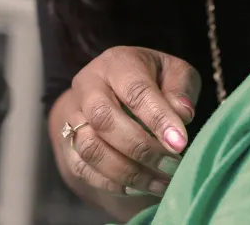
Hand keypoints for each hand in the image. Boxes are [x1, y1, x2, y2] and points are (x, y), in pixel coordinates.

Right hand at [59, 46, 199, 198]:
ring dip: (127, 172)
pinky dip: (112, 184)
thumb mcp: (175, 73)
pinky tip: (140, 187)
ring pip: (90, 147)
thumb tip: (182, 114)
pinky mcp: (67, 143)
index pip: (135, 89)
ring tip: (160, 183)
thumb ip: (181, 89)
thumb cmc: (154, 81)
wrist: (116, 92)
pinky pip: (82, 169)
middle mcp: (88, 86)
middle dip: (140, 147)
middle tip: (171, 165)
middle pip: (103, 118)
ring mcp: (73, 115)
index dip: (157, 118)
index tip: (180, 143)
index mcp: (117, 63)